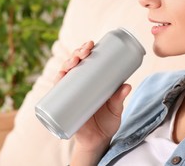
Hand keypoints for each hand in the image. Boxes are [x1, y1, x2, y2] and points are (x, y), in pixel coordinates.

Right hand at [57, 41, 131, 164]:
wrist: (98, 141)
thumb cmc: (108, 122)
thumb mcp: (116, 109)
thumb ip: (120, 98)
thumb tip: (127, 86)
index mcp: (92, 80)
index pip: (87, 60)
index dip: (86, 49)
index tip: (91, 44)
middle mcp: (80, 84)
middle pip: (75, 63)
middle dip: (77, 53)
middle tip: (84, 52)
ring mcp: (71, 93)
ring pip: (65, 73)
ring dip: (66, 64)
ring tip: (74, 62)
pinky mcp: (65, 104)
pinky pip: (57, 92)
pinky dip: (57, 82)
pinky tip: (59, 76)